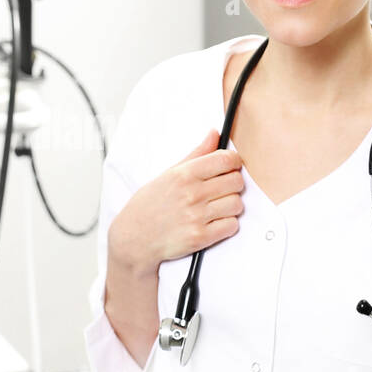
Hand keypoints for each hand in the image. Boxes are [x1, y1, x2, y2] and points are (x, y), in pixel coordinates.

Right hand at [108, 129, 244, 275]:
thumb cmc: (149, 205)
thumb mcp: (169, 174)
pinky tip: (213, 222)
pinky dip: (227, 225)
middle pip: (236, 182)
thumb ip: (196, 154)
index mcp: (184, 174)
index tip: (230, 167)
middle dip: (233, 185)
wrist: (134, 238)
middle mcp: (191, 193)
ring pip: (237, 204)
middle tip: (222, 189)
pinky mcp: (200, 237)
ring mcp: (197, 216)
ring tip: (215, 208)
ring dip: (230, 207)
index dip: (234, 162)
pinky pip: (231, 226)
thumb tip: (214, 133)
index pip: (226, 159)